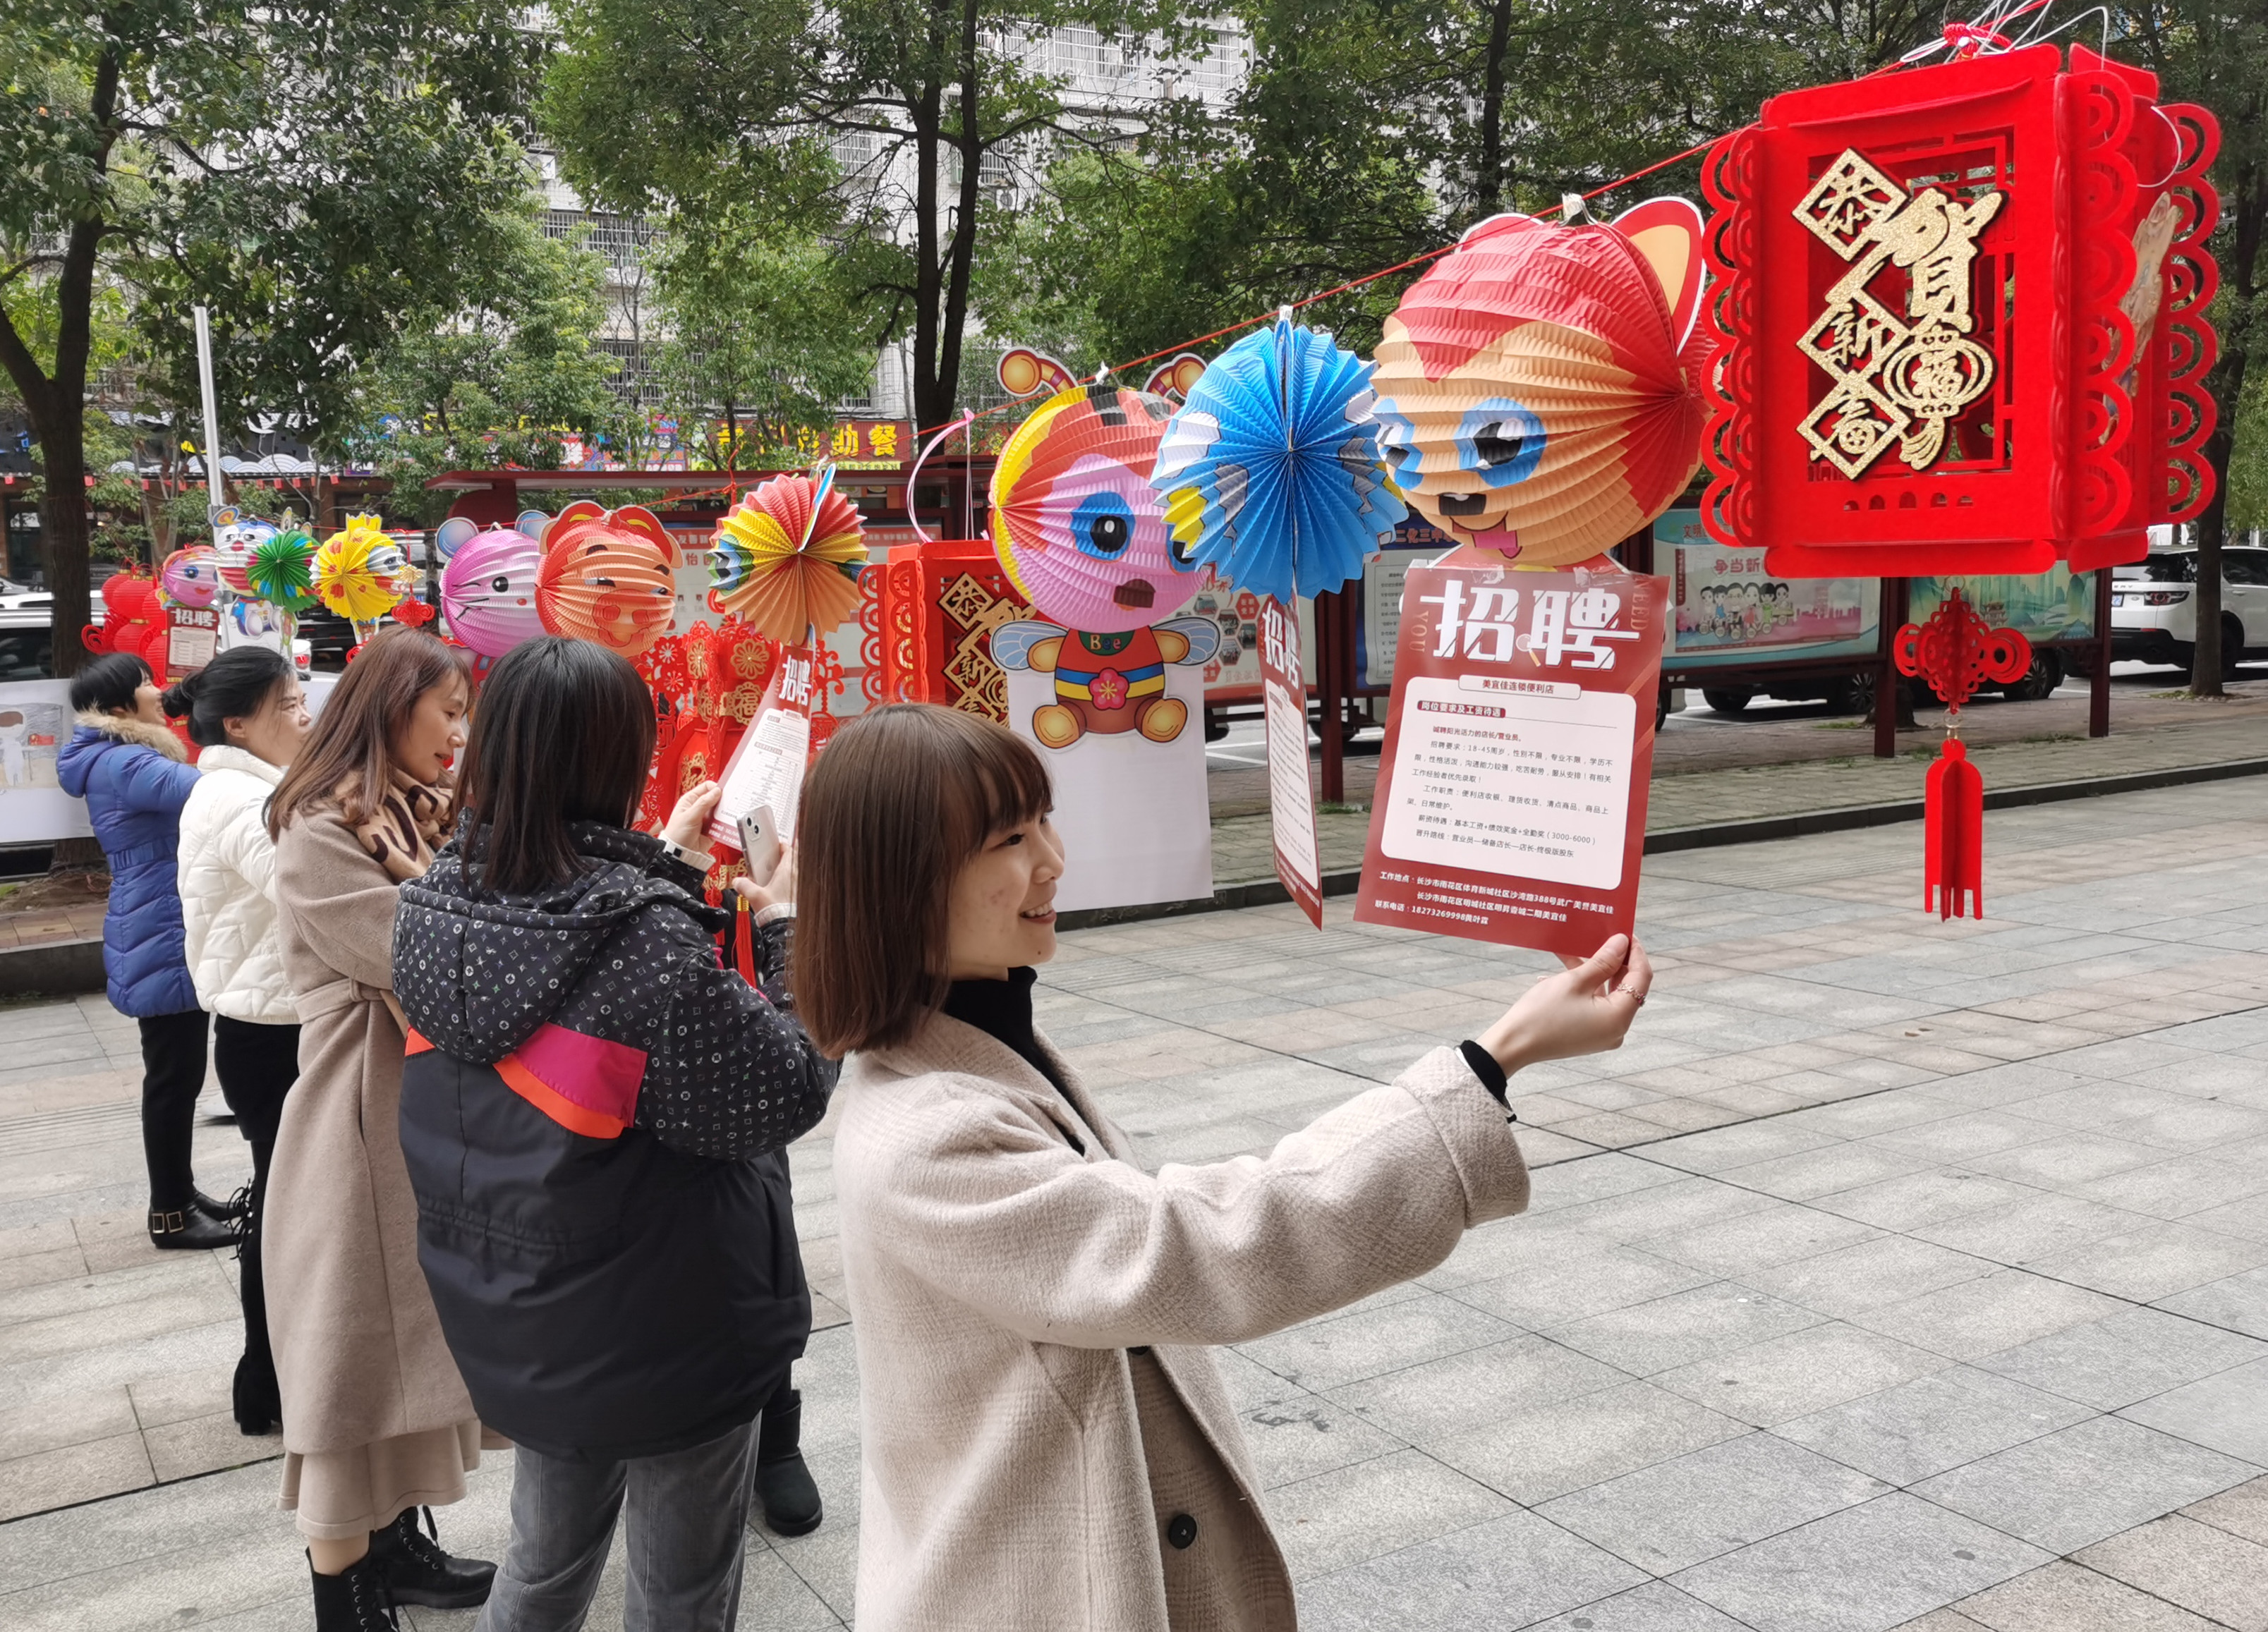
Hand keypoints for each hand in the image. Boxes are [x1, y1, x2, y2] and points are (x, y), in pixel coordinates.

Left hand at [663, 780, 720, 850]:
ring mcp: (705, 819)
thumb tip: (716, 791)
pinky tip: (726, 824)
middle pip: (715, 798)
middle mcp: (698, 808)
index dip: (715, 788)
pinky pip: (722, 823)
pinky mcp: (712, 829)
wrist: (680, 854)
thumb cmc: (677, 835)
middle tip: (729, 803)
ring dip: (724, 813)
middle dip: (722, 801)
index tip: (723, 792)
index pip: (705, 787)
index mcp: (690, 801)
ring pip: (720, 811)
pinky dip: (725, 824)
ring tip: (727, 815)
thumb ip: (704, 803)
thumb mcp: (690, 816)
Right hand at [731, 842, 794, 912]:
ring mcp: (797, 886)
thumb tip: (738, 881)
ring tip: (772, 872)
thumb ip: (744, 885)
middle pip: (792, 859)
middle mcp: (795, 877)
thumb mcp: (754, 895)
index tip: (777, 843)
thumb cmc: (775, 909)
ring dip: (784, 870)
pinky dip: (785, 882)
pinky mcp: (797, 896)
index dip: (783, 844)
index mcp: (787, 871)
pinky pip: (792, 883)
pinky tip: (775, 887)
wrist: (784, 927)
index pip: (789, 850)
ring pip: (793, 871)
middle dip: (784, 856)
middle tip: (775, 856)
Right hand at [1476, 934, 1652, 1075]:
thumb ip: (1603, 961)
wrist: (1513, 1044)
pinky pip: (1595, 1004)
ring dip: (1596, 971)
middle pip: (1627, 987)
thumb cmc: (1542, 1014)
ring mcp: (1602, 1034)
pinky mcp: (1588, 1034)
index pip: (1641, 979)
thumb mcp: (1575, 981)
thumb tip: (1622, 943)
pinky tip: (1564, 971)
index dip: (1636, 953)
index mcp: (1619, 1017)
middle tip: (1605, 937)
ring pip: (1608, 994)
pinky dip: (1585, 987)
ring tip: (1579, 950)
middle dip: (1615, 961)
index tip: (1626, 933)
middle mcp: (1617, 1029)